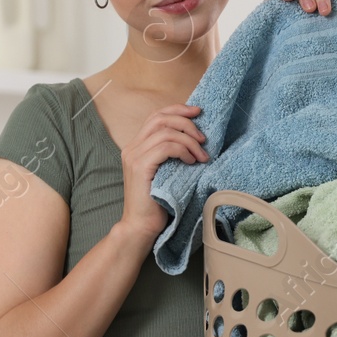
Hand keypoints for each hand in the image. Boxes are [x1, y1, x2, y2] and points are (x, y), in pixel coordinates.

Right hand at [117, 103, 208, 240]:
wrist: (142, 226)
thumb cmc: (158, 203)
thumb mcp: (166, 172)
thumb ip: (172, 154)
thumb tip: (196, 139)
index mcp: (136, 146)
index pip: (156, 116)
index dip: (178, 110)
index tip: (198, 112)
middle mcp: (132, 148)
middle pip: (160, 118)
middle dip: (186, 122)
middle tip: (204, 138)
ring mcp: (134, 156)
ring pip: (166, 133)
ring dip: (189, 141)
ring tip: (202, 156)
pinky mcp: (140, 167)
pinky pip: (165, 147)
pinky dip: (182, 150)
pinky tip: (191, 162)